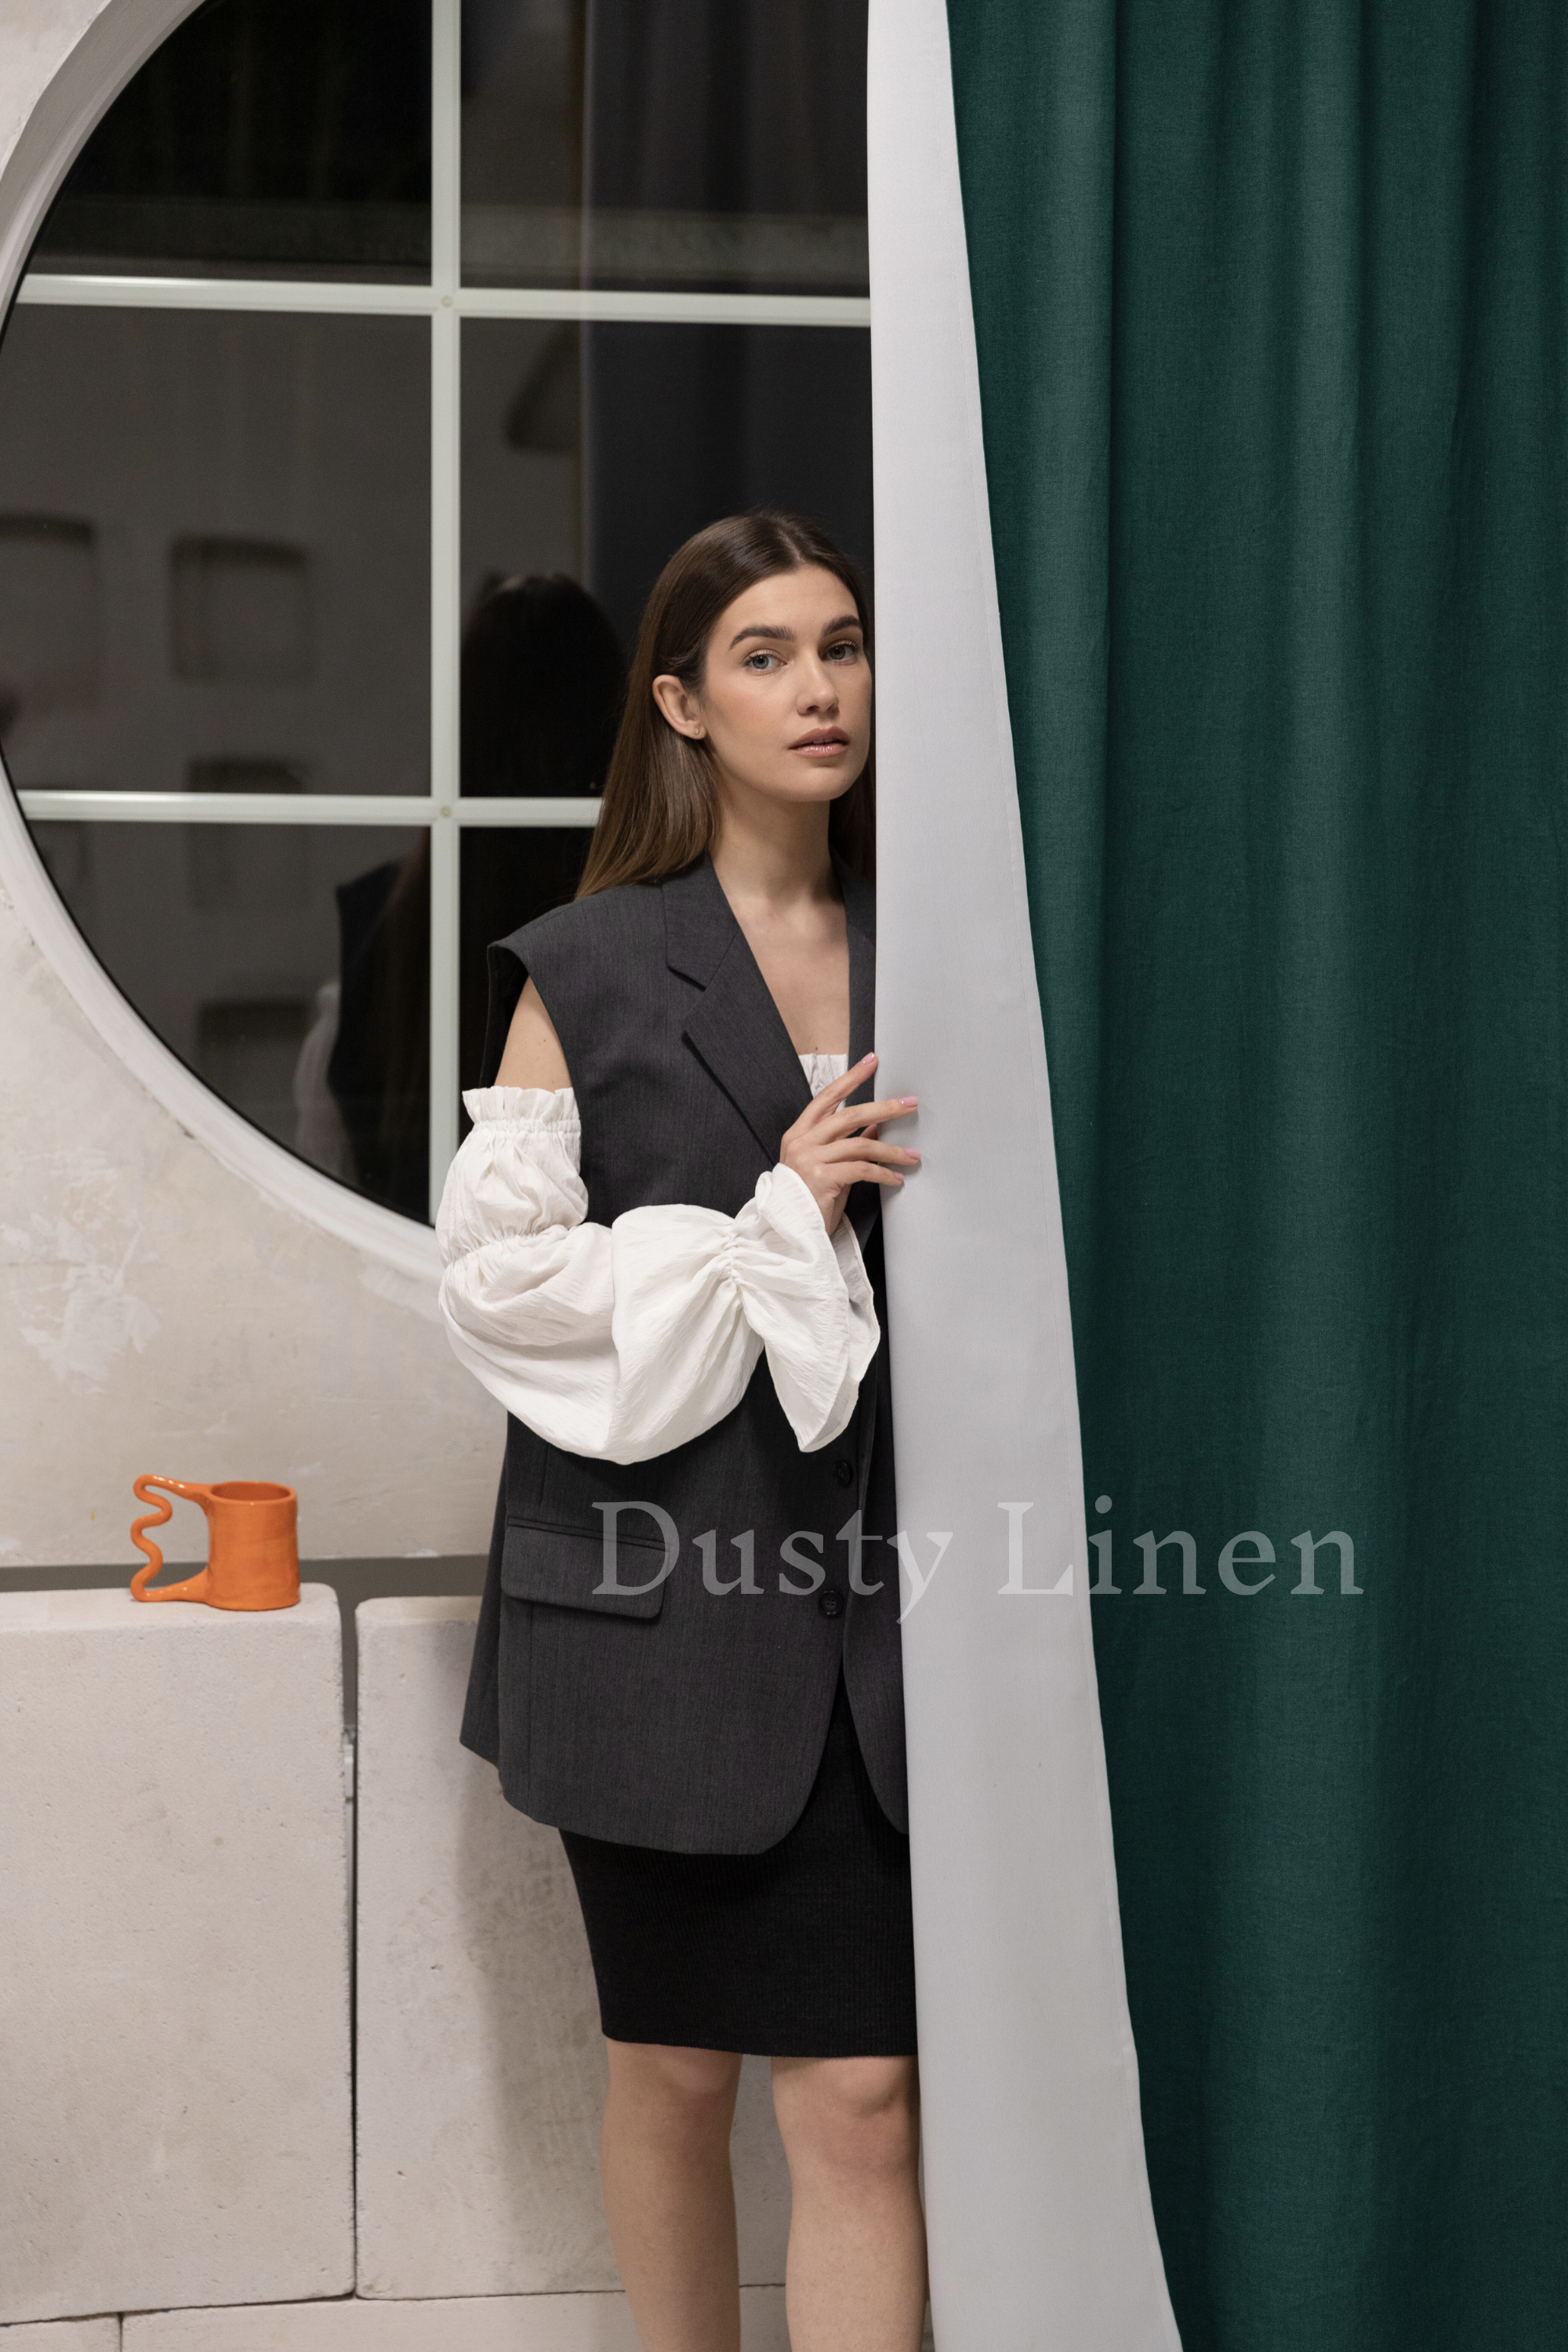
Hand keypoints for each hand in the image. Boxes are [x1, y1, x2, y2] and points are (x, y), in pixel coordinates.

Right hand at [780, 1054, 918, 1232]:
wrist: (789, 1233)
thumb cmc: (807, 1200)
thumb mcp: (827, 1166)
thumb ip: (845, 1145)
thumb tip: (875, 1127)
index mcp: (799, 1134)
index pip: (827, 1097)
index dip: (851, 1078)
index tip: (872, 1062)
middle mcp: (802, 1142)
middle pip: (849, 1115)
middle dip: (884, 1108)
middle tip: (909, 1104)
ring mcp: (810, 1159)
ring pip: (861, 1144)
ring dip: (892, 1150)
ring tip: (913, 1156)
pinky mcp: (822, 1179)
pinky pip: (862, 1169)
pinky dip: (883, 1173)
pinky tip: (896, 1178)